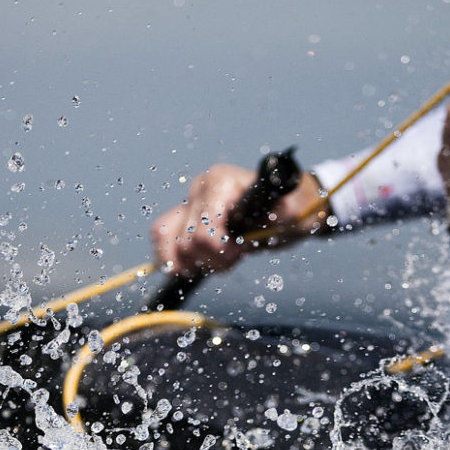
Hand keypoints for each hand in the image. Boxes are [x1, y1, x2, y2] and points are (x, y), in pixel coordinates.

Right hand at [150, 165, 328, 277]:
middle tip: (236, 256)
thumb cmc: (286, 210)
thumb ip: (277, 213)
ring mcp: (188, 201)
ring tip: (218, 259)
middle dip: (212, 259)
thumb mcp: (289, 213)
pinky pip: (160, 235)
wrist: (284, 209)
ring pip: (168, 241)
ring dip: (195, 262)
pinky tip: (190, 266)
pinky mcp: (183, 215)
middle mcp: (199, 188)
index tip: (241, 252)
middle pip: (187, 242)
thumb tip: (274, 213)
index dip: (221, 252)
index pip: (203, 231)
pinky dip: (171, 257)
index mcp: (221, 183)